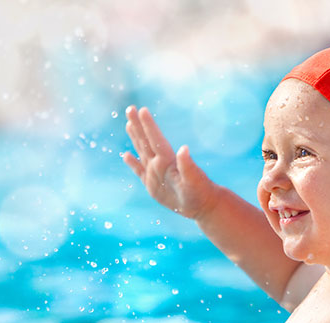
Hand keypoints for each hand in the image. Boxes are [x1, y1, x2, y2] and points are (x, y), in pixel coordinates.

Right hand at [122, 105, 219, 219]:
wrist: (202, 206)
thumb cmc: (200, 192)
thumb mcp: (194, 180)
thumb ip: (187, 165)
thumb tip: (184, 148)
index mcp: (168, 160)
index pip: (156, 139)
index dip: (149, 125)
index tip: (142, 110)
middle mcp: (160, 163)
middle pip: (146, 141)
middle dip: (138, 125)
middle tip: (130, 108)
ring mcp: (155, 173)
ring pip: (142, 151)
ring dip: (136, 137)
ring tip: (129, 123)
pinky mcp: (152, 185)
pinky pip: (139, 171)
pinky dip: (132, 163)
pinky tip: (126, 155)